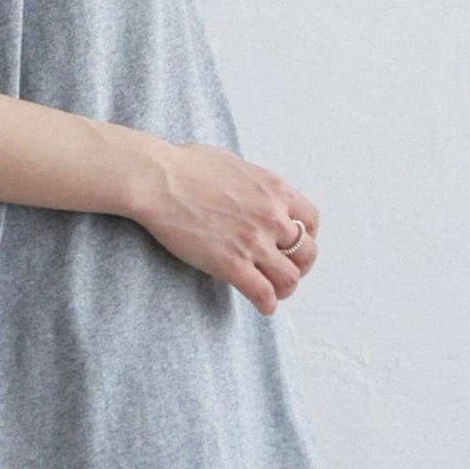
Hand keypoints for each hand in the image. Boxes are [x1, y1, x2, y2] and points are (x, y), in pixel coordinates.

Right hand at [132, 142, 319, 315]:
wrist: (159, 180)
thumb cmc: (186, 166)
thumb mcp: (233, 162)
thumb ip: (251, 181)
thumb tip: (249, 190)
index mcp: (275, 191)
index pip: (310, 221)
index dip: (306, 237)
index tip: (293, 245)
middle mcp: (272, 218)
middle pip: (307, 254)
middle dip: (299, 266)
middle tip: (284, 271)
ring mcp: (254, 243)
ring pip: (290, 278)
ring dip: (285, 288)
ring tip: (274, 292)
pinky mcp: (231, 264)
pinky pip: (263, 294)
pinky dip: (267, 305)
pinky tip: (262, 306)